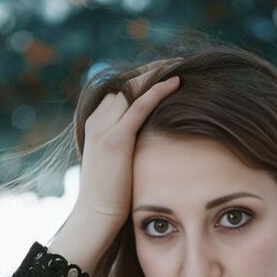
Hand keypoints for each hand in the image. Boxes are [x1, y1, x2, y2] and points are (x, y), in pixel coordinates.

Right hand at [73, 57, 181, 229]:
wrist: (96, 215)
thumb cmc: (110, 195)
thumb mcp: (116, 162)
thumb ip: (125, 143)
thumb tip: (147, 137)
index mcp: (95, 123)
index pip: (121, 90)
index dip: (143, 78)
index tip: (166, 71)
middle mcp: (97, 120)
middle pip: (127, 83)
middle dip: (152, 70)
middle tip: (178, 61)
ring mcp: (104, 128)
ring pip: (133, 88)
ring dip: (158, 74)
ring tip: (181, 65)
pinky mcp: (115, 139)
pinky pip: (140, 106)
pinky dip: (158, 91)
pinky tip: (176, 83)